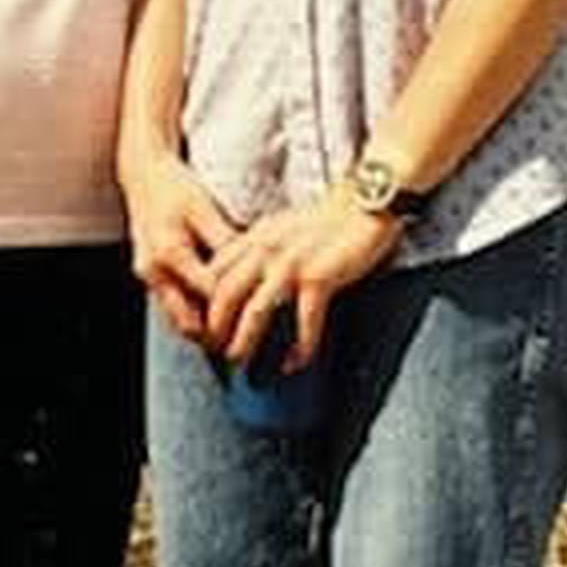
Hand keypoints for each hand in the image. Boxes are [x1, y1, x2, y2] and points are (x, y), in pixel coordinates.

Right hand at [122, 150, 238, 340]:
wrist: (143, 176)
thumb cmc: (175, 188)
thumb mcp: (204, 208)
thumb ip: (225, 240)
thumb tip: (257, 264)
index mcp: (170, 253)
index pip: (209, 295)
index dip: (236, 308)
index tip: (261, 315)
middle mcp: (154, 272)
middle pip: (187, 322)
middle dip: (216, 336)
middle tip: (248, 343)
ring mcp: (148, 278)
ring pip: (177, 320)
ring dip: (202, 329)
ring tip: (236, 334)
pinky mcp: (150, 278)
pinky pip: (172, 307)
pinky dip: (192, 314)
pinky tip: (216, 312)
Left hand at [204, 187, 402, 370]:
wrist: (363, 204)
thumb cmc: (325, 221)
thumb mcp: (280, 228)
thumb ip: (258, 250)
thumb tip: (241, 283)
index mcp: (256, 237)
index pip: (215, 271)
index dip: (203, 300)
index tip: (203, 323)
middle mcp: (268, 248)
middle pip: (226, 293)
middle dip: (215, 327)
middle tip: (214, 349)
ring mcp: (292, 263)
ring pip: (256, 311)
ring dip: (245, 341)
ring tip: (240, 362)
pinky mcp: (320, 277)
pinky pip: (304, 320)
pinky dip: (300, 347)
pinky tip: (297, 361)